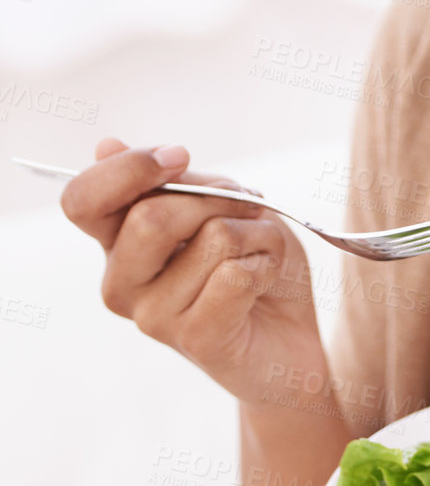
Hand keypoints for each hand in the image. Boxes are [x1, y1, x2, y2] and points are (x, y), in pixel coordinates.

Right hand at [61, 136, 323, 405]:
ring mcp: (154, 317)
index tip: (180, 157)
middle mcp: (123, 282)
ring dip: (257, 235)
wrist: (291, 340)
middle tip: (248, 210)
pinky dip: (267, 265)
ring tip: (259, 255)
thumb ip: (174, 182)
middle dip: (217, 198)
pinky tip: (265, 283)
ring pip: (211, 241)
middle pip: (150, 216)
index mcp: (118, 242)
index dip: (127, 170)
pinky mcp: (196, 340)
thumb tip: (104, 145)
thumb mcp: (219, 207)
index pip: (83, 200)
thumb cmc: (252, 266)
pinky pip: (235, 276)